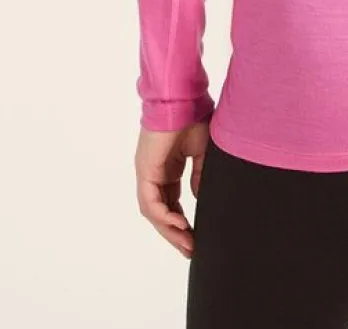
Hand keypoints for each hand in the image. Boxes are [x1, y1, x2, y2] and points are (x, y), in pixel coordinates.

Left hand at [135, 118, 209, 257]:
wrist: (183, 96)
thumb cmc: (194, 114)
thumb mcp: (202, 150)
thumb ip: (199, 174)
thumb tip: (199, 197)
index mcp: (167, 168)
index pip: (171, 203)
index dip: (182, 222)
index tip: (196, 238)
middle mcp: (154, 173)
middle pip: (161, 212)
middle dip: (175, 234)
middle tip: (191, 251)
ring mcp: (147, 172)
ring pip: (154, 212)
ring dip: (170, 231)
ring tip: (188, 245)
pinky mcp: (145, 170)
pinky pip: (151, 202)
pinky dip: (165, 216)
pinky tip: (182, 225)